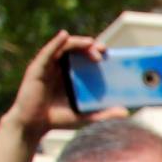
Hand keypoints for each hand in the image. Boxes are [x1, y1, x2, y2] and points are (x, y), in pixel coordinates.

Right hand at [5, 31, 127, 142]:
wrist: (34, 125)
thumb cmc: (58, 119)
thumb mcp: (86, 117)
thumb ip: (104, 114)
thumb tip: (126, 112)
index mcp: (72, 75)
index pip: (86, 58)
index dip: (97, 53)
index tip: (110, 53)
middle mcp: (61, 67)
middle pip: (77, 50)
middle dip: (90, 47)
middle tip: (103, 50)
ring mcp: (49, 66)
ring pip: (64, 47)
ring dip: (78, 43)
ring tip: (91, 43)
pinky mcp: (37, 68)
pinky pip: (48, 52)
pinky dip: (56, 42)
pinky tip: (64, 36)